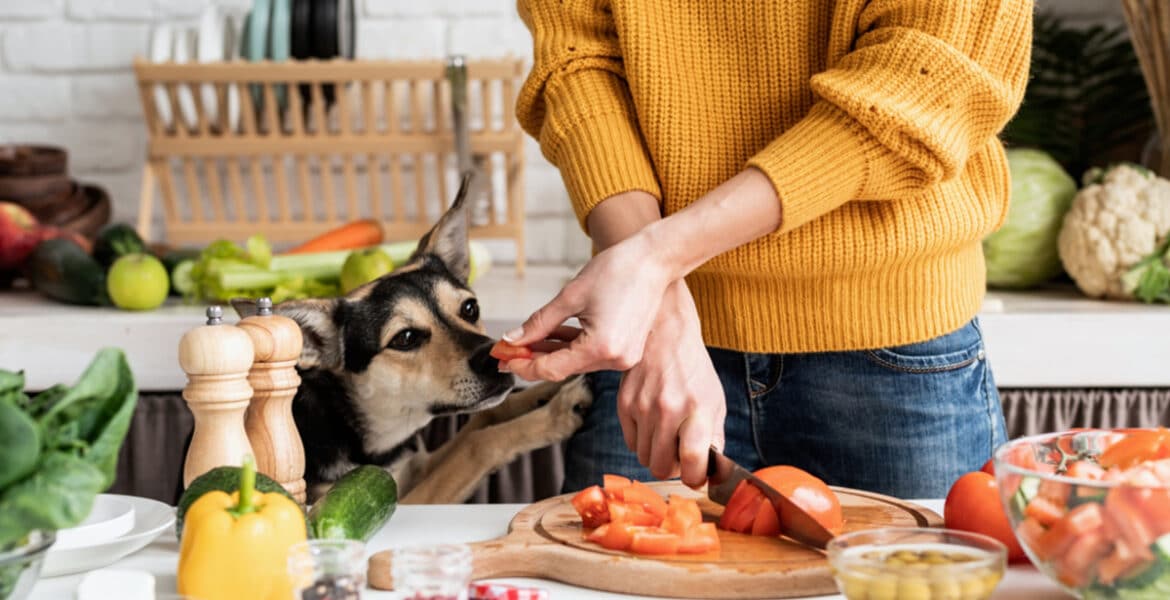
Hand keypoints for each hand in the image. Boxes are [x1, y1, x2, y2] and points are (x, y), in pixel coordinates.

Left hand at [501, 232, 673, 381]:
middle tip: (507, 351)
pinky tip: (551, 337)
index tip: (503, 358)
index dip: (523, 365)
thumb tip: (513, 339)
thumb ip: (539, 323)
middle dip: (533, 358)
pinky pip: (591, 354)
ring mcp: (624, 356)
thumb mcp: (571, 296)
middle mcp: (615, 359)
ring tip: (526, 342)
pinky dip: (571, 346)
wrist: (655, 259)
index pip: (551, 368)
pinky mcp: (627, 349)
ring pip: (576, 362)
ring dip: (551, 352)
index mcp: (601, 348)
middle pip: (564, 368)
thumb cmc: (618, 270)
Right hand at [618, 280, 725, 485]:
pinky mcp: (624, 404)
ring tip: (667, 436)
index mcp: (697, 409)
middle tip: (680, 455)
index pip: (693, 461)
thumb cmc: (693, 369)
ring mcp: (642, 407)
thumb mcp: (714, 400)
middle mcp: (668, 410)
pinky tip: (653, 424)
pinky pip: (631, 442)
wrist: (665, 334)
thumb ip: (714, 437)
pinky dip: (643, 441)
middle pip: (662, 467)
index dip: (695, 478)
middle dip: (673, 468)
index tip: (696, 476)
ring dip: (657, 454)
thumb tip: (710, 470)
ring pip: (644, 458)